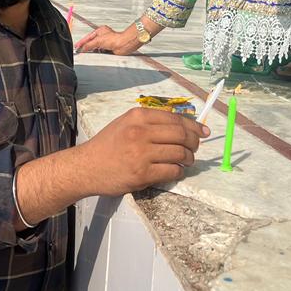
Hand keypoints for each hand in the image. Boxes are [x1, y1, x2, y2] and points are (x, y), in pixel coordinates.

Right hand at [75, 25, 140, 54]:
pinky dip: (98, 53)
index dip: (82, 42)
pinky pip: (100, 52)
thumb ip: (89, 45)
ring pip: (96, 47)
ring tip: (88, 53)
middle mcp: (103, 36)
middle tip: (81, 51)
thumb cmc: (115, 39)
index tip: (77, 46)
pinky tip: (97, 54)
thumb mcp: (98, 41)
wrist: (123, 45)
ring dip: (93, 50)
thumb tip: (83, 48)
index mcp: (100, 31)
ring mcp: (106, 42)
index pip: (88, 37)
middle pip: (91, 42)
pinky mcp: (109, 49)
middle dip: (87, 47)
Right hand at [79, 107, 208, 195]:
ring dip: (188, 159)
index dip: (194, 126)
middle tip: (195, 148)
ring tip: (186, 161)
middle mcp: (140, 132)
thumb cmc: (107, 145)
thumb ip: (149, 123)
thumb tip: (182, 126)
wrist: (86, 167)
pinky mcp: (142, 173)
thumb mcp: (125, 124)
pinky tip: (176, 171)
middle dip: (194, 143)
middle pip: (181, 135)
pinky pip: (172, 171)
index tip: (203, 132)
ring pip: (180, 153)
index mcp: (138, 117)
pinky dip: (178, 172)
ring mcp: (141, 153)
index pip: (175, 119)